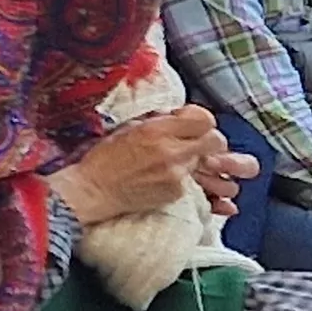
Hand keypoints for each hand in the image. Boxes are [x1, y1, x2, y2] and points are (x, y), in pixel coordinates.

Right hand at [53, 108, 235, 224]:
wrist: (95, 190)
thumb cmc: (105, 159)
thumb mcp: (128, 128)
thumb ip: (158, 122)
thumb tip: (179, 117)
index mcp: (156, 130)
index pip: (204, 119)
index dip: (201, 120)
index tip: (192, 123)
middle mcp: (171, 151)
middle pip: (216, 141)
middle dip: (210, 141)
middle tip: (197, 144)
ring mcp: (178, 175)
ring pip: (211, 165)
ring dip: (204, 163)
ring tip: (187, 164)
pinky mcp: (179, 193)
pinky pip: (198, 183)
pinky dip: (190, 180)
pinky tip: (174, 179)